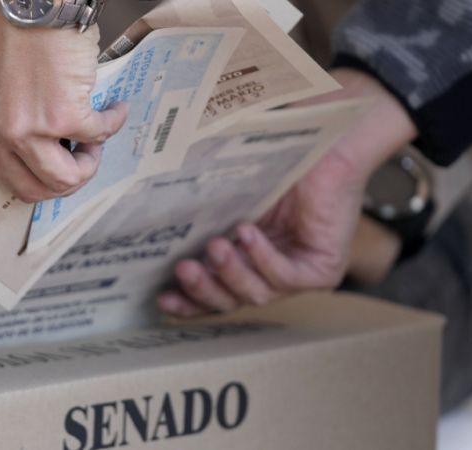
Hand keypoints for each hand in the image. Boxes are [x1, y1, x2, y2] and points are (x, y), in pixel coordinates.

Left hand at [0, 0, 128, 202]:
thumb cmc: (8, 28)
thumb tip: (38, 149)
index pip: (5, 177)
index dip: (39, 170)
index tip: (57, 156)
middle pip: (34, 189)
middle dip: (66, 177)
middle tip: (82, 156)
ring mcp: (24, 131)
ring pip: (65, 179)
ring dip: (89, 162)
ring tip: (96, 136)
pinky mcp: (61, 117)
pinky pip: (98, 135)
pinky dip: (112, 123)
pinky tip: (114, 107)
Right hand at [158, 68, 418, 316]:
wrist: (327, 139)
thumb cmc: (278, 158)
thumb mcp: (228, 195)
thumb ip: (199, 215)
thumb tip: (144, 220)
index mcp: (246, 259)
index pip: (215, 294)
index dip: (188, 301)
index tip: (160, 297)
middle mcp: (271, 273)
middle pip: (231, 301)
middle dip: (204, 289)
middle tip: (183, 268)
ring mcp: (298, 275)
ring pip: (256, 294)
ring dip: (230, 273)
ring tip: (214, 247)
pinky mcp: (322, 270)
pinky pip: (285, 277)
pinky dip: (262, 258)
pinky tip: (246, 234)